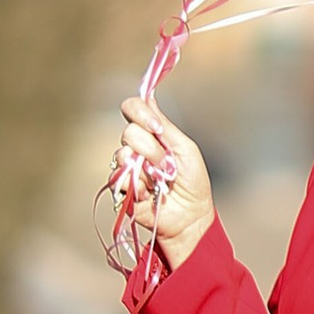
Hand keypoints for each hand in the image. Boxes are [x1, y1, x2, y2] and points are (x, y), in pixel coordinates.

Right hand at [116, 95, 215, 267]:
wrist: (191, 215)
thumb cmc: (192, 181)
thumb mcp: (184, 149)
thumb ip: (165, 126)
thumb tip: (149, 97)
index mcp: (152, 134)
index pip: (133, 109)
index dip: (139, 112)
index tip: (156, 127)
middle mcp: (137, 147)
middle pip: (129, 132)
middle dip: (151, 148)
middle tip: (166, 164)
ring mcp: (128, 167)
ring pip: (122, 154)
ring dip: (145, 168)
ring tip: (160, 181)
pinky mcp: (122, 188)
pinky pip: (120, 178)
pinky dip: (137, 185)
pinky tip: (148, 193)